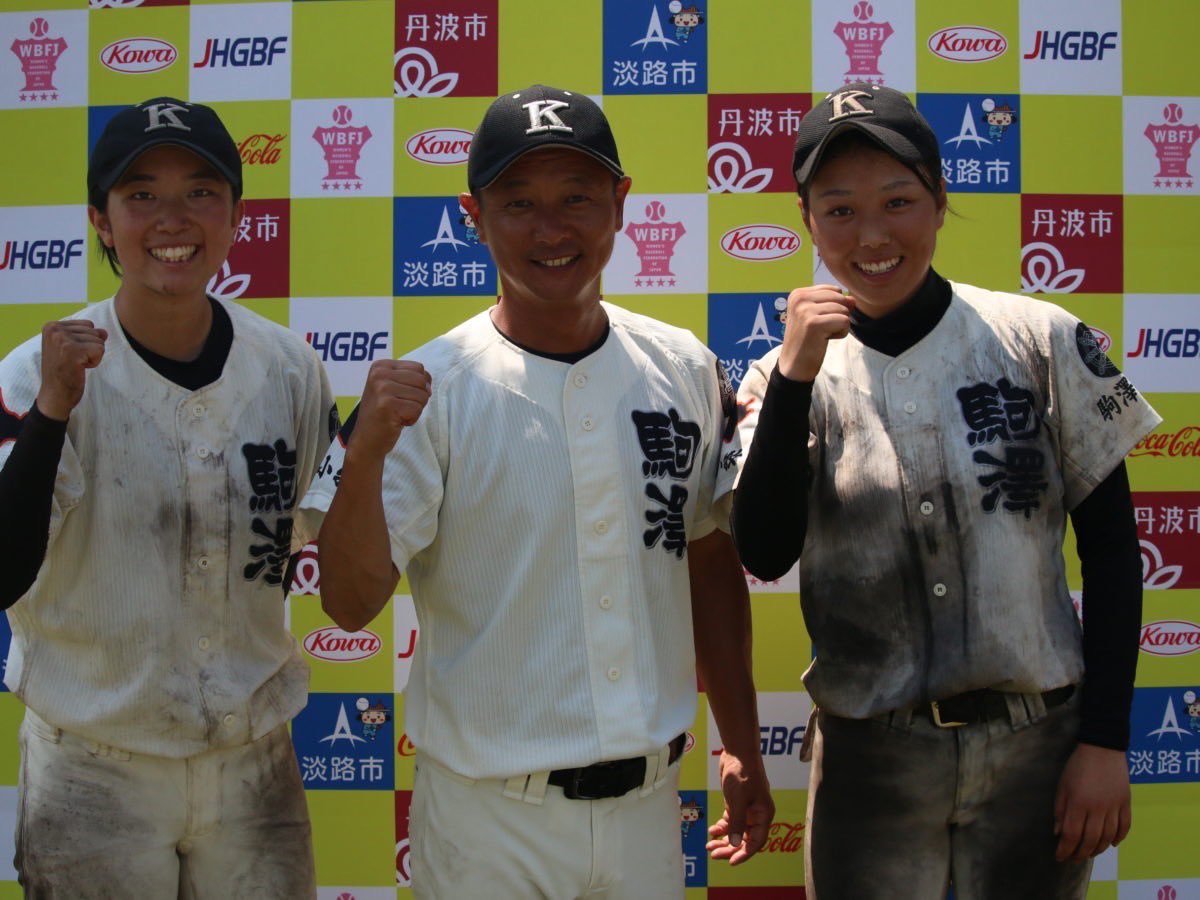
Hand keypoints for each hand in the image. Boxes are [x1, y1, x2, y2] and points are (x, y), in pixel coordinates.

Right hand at [36, 320, 107, 420]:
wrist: (55, 394)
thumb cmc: (64, 371)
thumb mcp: (71, 347)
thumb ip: (86, 335)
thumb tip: (104, 332)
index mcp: (51, 326)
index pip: (88, 325)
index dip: (85, 342)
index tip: (70, 354)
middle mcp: (55, 330)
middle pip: (94, 331)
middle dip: (89, 348)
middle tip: (73, 361)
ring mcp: (62, 339)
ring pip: (99, 341)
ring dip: (92, 356)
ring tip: (75, 365)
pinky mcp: (72, 350)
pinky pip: (100, 350)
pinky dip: (95, 361)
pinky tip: (80, 368)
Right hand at [347, 360, 431, 460]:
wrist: (366, 439)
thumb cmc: (383, 414)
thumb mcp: (393, 389)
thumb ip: (411, 380)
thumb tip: (429, 387)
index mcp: (381, 366)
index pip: (418, 368)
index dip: (418, 385)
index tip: (401, 396)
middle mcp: (379, 374)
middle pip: (421, 380)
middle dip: (417, 398)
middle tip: (399, 407)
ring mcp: (382, 388)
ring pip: (422, 395)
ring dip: (414, 410)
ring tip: (396, 414)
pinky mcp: (387, 404)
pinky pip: (417, 409)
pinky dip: (411, 419)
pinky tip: (396, 421)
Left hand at [705, 750, 774, 864]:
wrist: (737, 752)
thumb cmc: (742, 773)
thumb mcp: (739, 799)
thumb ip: (736, 822)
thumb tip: (734, 844)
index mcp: (764, 815)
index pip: (756, 842)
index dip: (744, 853)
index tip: (731, 862)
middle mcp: (757, 815)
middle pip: (745, 839)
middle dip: (730, 848)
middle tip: (714, 855)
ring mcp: (747, 809)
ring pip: (736, 832)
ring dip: (724, 840)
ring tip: (709, 846)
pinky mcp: (737, 803)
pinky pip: (730, 821)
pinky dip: (722, 827)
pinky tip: (712, 830)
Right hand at [776, 285, 854, 381]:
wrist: (794, 366)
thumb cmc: (806, 341)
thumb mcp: (818, 317)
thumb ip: (835, 304)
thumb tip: (853, 299)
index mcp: (798, 293)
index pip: (834, 290)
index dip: (834, 307)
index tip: (817, 321)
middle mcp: (800, 298)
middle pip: (840, 298)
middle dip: (838, 315)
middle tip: (820, 330)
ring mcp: (806, 310)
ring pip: (844, 310)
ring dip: (839, 325)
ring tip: (822, 335)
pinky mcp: (814, 323)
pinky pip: (844, 321)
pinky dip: (840, 333)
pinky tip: (825, 340)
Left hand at [1053, 743, 1131, 862]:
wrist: (1103, 748)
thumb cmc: (1077, 766)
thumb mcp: (1062, 785)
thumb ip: (1060, 809)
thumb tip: (1058, 832)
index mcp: (1078, 803)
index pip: (1072, 834)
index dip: (1065, 849)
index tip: (1059, 857)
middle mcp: (1097, 808)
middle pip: (1090, 839)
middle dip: (1080, 853)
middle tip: (1073, 858)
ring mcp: (1114, 806)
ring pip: (1108, 836)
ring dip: (1098, 849)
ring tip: (1089, 853)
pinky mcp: (1126, 803)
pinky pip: (1125, 827)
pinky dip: (1119, 838)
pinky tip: (1111, 844)